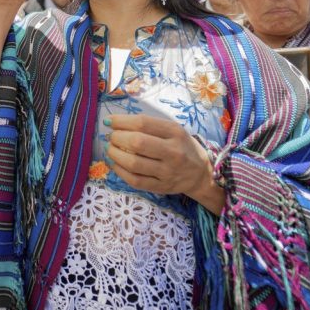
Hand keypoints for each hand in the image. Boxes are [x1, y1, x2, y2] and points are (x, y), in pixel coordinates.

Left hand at [104, 114, 218, 208]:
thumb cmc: (181, 146)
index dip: (121, 121)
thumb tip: (115, 122)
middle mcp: (173, 152)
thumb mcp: (172, 130)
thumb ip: (148, 125)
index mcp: (175, 132)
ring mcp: (167, 172)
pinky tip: (114, 163)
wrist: (199, 173)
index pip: (143, 123)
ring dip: (115, 154)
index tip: (109, 121)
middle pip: (137, 143)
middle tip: (110, 137)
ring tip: (110, 149)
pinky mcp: (161, 188)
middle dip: (117, 138)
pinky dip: (119, 171)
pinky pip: (135, 180)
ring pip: (133, 163)